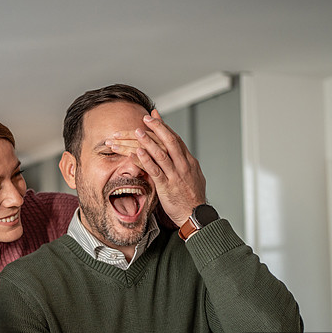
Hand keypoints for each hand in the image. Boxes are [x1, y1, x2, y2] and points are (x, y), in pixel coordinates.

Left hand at [107, 110, 206, 226]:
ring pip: (161, 153)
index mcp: (189, 162)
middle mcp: (183, 165)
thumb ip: (183, 163)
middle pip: (169, 141)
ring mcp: (176, 175)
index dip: (164, 126)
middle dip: (157, 127)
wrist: (195, 216)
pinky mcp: (167, 187)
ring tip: (136, 131)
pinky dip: (146, 160)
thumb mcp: (192, 176)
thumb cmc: (191, 198)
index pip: (175, 139)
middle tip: (145, 118)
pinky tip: (137, 152)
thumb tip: (178, 152)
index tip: (153, 116)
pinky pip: (155, 171)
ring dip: (148, 141)